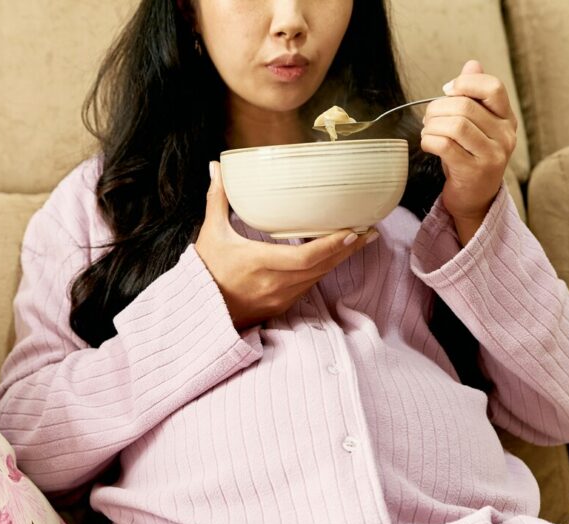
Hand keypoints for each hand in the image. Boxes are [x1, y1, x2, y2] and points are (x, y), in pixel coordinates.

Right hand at [195, 162, 377, 330]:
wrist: (200, 311)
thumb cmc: (206, 271)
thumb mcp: (211, 233)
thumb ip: (218, 199)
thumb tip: (217, 168)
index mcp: (259, 263)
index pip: (305, 258)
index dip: (330, 246)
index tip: (351, 231)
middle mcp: (275, 284)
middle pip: (321, 268)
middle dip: (347, 249)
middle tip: (368, 231)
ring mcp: (280, 298)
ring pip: (318, 278)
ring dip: (338, 260)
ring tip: (358, 240)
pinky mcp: (281, 306)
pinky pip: (309, 287)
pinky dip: (323, 270)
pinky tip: (334, 256)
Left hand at [420, 59, 517, 243]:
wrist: (474, 198)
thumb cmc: (470, 156)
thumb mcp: (475, 124)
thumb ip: (473, 95)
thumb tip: (472, 64)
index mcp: (506, 119)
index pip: (493, 88)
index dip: (466, 84)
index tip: (448, 91)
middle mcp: (505, 136)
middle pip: (465, 106)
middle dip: (438, 108)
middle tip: (428, 118)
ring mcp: (492, 155)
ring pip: (455, 125)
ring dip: (432, 125)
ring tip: (427, 130)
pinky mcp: (474, 171)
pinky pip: (445, 146)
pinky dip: (429, 141)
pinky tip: (428, 143)